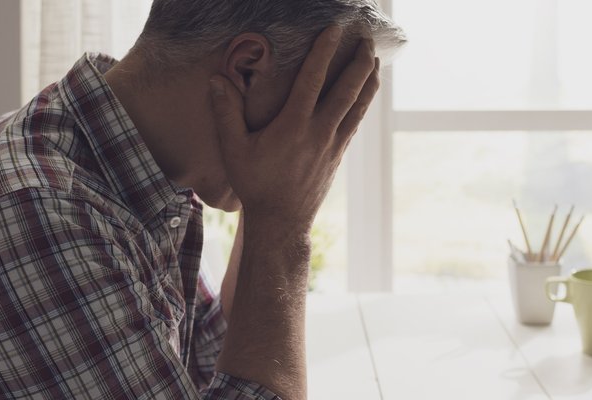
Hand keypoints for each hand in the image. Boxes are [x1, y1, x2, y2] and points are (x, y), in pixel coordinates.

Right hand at [209, 26, 380, 225]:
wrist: (281, 222)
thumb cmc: (255, 185)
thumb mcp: (234, 150)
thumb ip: (226, 113)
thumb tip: (217, 80)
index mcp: (294, 126)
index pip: (313, 80)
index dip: (324, 52)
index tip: (334, 30)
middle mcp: (319, 132)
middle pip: (347, 90)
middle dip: (359, 62)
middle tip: (366, 39)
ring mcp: (333, 145)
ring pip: (358, 106)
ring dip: (368, 80)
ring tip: (374, 59)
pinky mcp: (338, 155)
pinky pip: (355, 122)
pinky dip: (362, 103)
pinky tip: (364, 94)